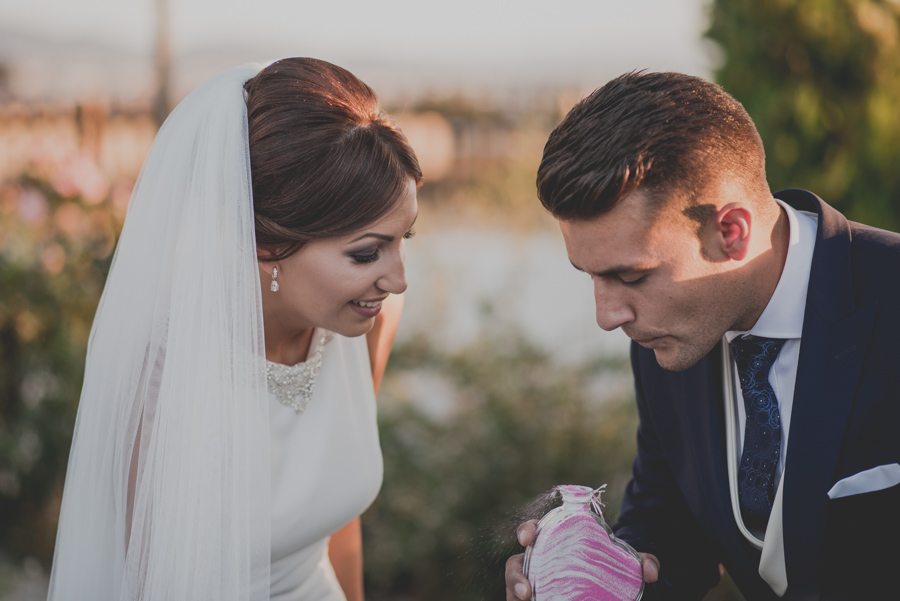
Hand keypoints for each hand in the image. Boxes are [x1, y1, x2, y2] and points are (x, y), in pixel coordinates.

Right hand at [504, 521, 660, 600]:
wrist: (606, 587)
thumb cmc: (607, 566)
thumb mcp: (625, 562)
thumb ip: (641, 561)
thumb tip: (651, 572)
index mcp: (553, 541)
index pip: (533, 530)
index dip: (526, 530)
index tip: (528, 538)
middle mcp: (537, 562)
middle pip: (515, 563)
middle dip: (515, 574)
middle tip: (526, 589)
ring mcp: (534, 584)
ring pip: (514, 588)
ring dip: (514, 595)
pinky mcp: (536, 600)